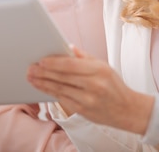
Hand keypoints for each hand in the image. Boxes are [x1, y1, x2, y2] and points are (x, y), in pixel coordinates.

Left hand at [27, 45, 152, 134]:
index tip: (41, 60)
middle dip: (44, 72)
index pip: (71, 65)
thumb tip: (68, 47)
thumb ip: (85, 57)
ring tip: (31, 78)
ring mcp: (88, 99)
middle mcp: (93, 85)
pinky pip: (63, 99)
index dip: (54, 62)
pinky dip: (51, 93)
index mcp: (99, 70)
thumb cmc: (114, 85)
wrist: (128, 110)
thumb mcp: (104, 66)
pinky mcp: (83, 111)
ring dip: (43, 83)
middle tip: (30, 69)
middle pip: (63, 77)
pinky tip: (42, 88)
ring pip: (60, 89)